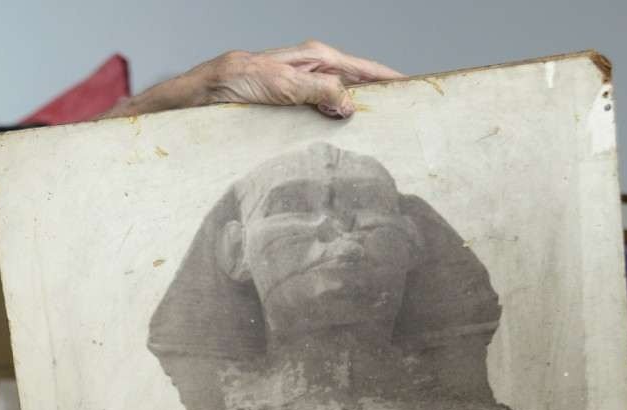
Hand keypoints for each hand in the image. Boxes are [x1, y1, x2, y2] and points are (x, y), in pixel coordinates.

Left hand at [189, 40, 402, 117]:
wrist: (211, 88)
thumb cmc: (242, 79)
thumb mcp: (285, 85)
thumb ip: (320, 92)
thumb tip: (351, 105)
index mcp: (319, 58)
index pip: (367, 69)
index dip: (392, 79)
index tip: (415, 90)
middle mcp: (315, 70)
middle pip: (359, 84)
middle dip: (380, 99)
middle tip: (403, 119)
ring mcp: (305, 85)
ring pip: (342, 99)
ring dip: (358, 113)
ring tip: (380, 131)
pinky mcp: (294, 101)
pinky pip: (324, 110)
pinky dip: (337, 120)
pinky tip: (343, 134)